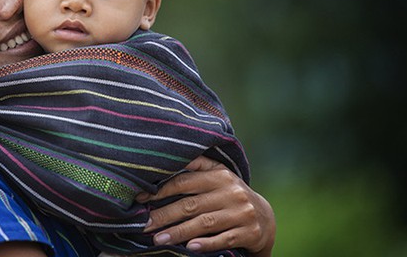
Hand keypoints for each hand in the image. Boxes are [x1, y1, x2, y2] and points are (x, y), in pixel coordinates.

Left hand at [137, 156, 274, 255]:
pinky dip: (206, 243)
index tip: (141, 199)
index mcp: (220, 175)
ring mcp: (241, 212)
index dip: (161, 190)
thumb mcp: (218, 175)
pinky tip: (190, 247)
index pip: (185, 181)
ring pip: (204, 223)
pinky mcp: (249, 232)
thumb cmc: (230, 194)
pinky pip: (224, 238)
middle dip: (165, 215)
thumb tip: (165, 158)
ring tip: (159, 239)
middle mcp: (231, 191)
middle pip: (191, 205)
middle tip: (145, 225)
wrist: (265, 217)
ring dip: (179, 232)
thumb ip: (197, 165)